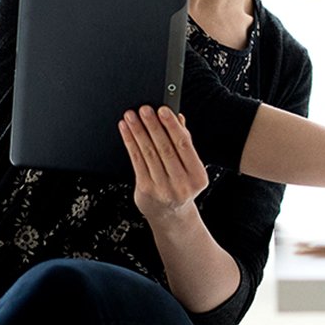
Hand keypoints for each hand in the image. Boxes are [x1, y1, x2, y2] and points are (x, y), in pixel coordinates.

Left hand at [119, 105, 208, 221]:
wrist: (170, 215)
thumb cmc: (181, 186)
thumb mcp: (190, 167)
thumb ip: (185, 142)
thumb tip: (178, 118)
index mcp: (197, 176)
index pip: (184, 145)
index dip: (172, 126)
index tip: (163, 109)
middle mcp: (181, 184)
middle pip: (165, 149)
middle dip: (152, 126)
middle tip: (144, 109)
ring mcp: (162, 188)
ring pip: (149, 154)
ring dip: (138, 132)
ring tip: (131, 117)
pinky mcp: (146, 190)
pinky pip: (137, 162)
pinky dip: (130, 143)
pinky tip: (127, 132)